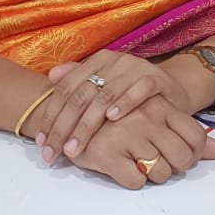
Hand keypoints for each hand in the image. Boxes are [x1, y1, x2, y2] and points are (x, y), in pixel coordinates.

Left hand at [35, 50, 194, 163]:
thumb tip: (51, 76)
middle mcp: (113, 62)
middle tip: (54, 152)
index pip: (66, 88)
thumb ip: (78, 80)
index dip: (51, 115)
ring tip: (75, 148)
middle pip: (81, 94)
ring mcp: (134, 68)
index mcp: (96, 62)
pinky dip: (124, 103)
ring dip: (87, 124)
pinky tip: (112, 118)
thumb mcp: (104, 85)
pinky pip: (139, 89)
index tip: (43, 142)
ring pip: (104, 95)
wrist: (171, 89)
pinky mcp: (156, 78)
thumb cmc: (131, 93)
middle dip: (64, 127)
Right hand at [71, 99, 214, 189]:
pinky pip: (136, 181)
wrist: (68, 112)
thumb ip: (186, 133)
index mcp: (158, 105)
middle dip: (174, 168)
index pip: (195, 136)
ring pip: (160, 172)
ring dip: (152, 175)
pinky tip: (121, 168)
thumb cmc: (116, 118)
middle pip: (182, 158)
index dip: (193, 155)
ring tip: (136, 163)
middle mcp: (146, 118)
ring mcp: (126, 135)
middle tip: (159, 164)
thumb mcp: (152, 115)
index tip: (179, 158)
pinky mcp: (106, 154)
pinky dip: (131, 180)